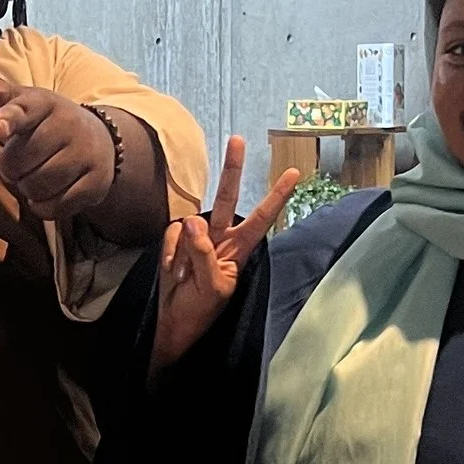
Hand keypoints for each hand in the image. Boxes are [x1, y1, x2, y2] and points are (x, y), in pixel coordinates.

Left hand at [0, 46, 157, 233]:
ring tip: (36, 174)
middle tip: (23, 160)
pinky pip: (56, 207)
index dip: (9, 119)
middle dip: (13, 167)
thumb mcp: (13, 100)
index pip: (22, 110)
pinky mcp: (95, 183)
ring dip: (28, 187)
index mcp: (41, 103)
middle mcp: (66, 124)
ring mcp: (84, 154)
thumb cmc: (41, 122)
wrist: (99, 140)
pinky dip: (46, 205)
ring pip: (37, 186)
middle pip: (19, 162)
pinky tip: (51, 191)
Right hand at [150, 137, 300, 376]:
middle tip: (237, 139)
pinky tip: (174, 273)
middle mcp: (220, 237)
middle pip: (227, 198)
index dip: (276, 197)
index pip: (261, 219)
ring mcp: (196, 238)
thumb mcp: (212, 287)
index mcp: (239, 250)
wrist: (173, 323)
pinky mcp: (176, 242)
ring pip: (191, 221)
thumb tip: (192, 219)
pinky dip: (171, 255)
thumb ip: (204, 253)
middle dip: (232, 170)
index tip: (293, 173)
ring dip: (184, 251)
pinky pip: (171, 235)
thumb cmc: (201, 310)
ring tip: (184, 278)